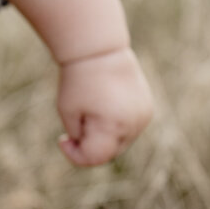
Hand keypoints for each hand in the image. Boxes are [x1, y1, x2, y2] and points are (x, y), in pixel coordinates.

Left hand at [56, 48, 152, 167]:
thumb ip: (79, 139)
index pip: (95, 158)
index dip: (75, 155)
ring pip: (119, 143)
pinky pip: (128, 130)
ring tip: (91, 111)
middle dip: (89, 145)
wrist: (99, 50)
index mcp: (113, 126)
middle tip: (75, 122)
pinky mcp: (147, 110)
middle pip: (108, 153)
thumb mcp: (68, 113)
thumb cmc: (78, 81)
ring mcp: (143, 118)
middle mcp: (134, 124)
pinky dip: (115, 127)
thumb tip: (92, 152)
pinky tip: (104, 107)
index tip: (62, 139)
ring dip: (103, 136)